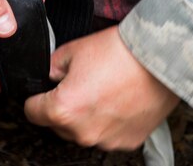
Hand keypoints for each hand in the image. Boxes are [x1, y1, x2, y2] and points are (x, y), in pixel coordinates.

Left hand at [24, 26, 179, 150]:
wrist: (160, 58)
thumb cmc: (120, 52)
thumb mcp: (73, 50)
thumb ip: (53, 67)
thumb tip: (49, 76)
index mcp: (63, 109)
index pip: (32, 112)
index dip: (36, 97)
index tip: (44, 91)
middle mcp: (83, 132)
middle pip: (58, 124)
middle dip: (64, 106)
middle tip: (81, 83)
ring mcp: (106, 140)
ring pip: (84, 130)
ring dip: (87, 115)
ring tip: (104, 89)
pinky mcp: (128, 142)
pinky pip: (108, 134)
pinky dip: (109, 121)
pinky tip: (119, 99)